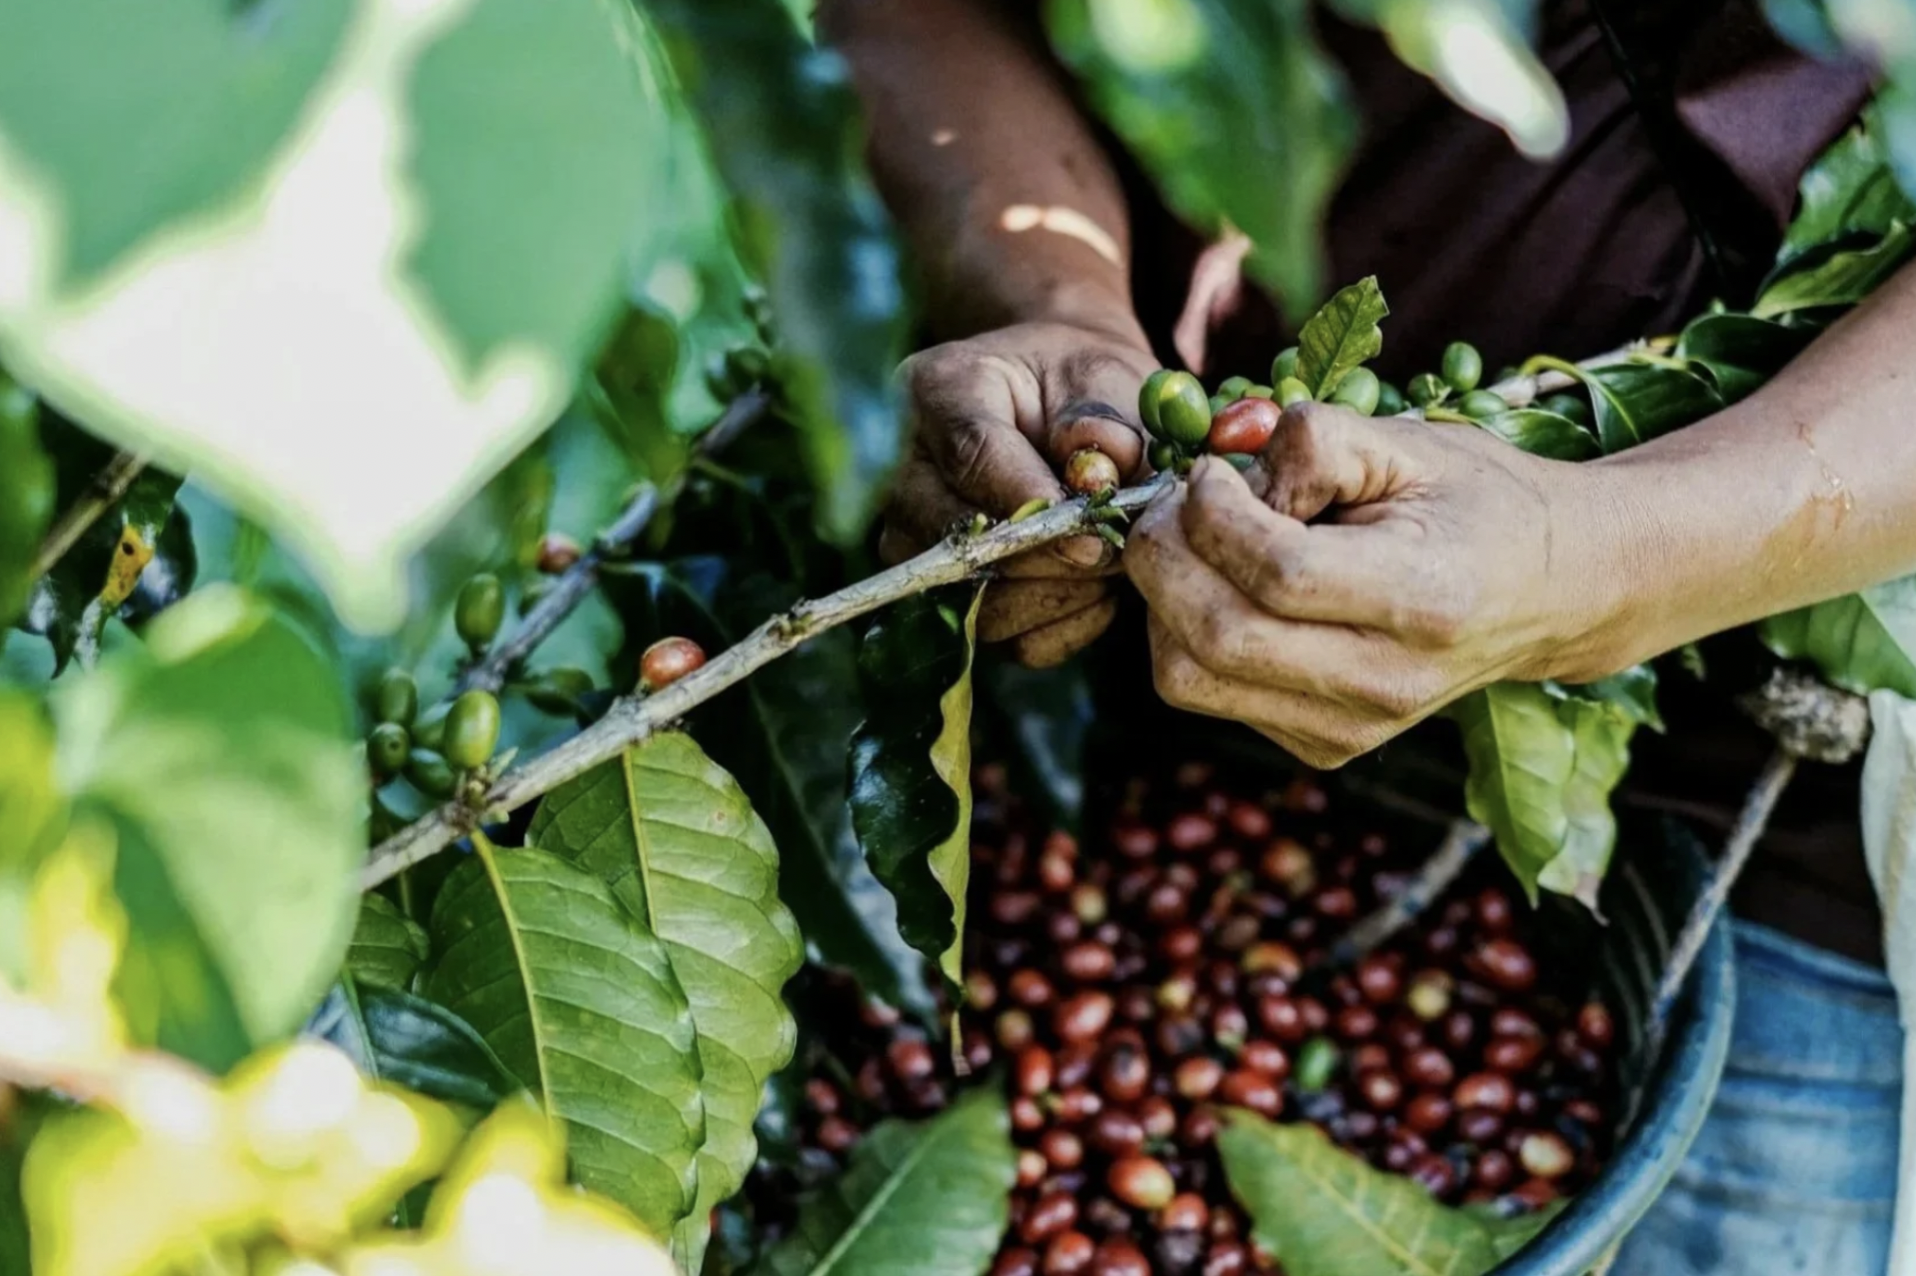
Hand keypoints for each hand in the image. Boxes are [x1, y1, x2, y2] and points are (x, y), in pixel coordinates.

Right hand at [881, 321, 1158, 666]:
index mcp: (938, 390)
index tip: (1087, 532)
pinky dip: (1060, 623)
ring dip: (1059, 594)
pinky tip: (1094, 589)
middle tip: (1114, 551)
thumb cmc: (1080, 387)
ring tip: (1109, 562)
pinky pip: (1002, 637)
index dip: (1029, 499)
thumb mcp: (1104, 377)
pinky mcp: (941, 595)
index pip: (970, 454)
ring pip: (978, 599)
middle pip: (958, 536)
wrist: (1061, 409)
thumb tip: (1097, 474)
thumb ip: (1104, 419)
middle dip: (1048, 556)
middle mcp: (904, 470)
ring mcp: (913, 539)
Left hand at [1123, 403, 1633, 767]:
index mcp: (1423, 600)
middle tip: (1174, 502)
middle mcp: (1384, 682)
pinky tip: (1225, 586)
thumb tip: (1221, 475)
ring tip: (1194, 542)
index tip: (1209, 471)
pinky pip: (1206, 692)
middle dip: (1163, 556)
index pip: (1278, 574)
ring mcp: (1349, 729)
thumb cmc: (1474, 501)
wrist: (1548, 592)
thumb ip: (1313, 443)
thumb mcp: (1408, 443)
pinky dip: (1187, 633)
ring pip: (1189, 678)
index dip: (1215, 514)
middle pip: (1215, 637)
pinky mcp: (1321, 747)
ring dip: (1163, 599)